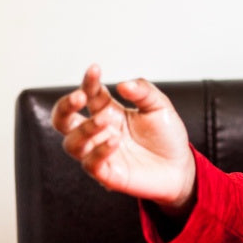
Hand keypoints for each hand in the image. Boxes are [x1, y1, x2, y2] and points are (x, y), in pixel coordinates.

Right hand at [51, 64, 196, 211]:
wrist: (180, 166)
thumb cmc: (166, 136)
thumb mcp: (160, 106)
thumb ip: (143, 92)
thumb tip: (122, 84)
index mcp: (108, 111)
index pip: (89, 94)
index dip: (88, 81)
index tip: (95, 69)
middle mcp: (99, 132)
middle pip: (63, 120)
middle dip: (65, 107)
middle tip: (79, 96)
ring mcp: (100, 153)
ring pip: (72, 143)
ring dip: (85, 129)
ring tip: (105, 120)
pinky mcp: (107, 173)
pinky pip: (90, 164)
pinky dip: (99, 151)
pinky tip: (114, 140)